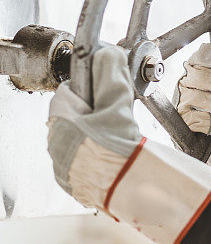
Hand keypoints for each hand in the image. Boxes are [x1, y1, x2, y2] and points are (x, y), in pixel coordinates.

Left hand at [47, 46, 210, 243]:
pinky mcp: (74, 179)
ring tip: (121, 131)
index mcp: (59, 119)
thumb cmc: (115, 150)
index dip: (92, 83)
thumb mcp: (118, 105)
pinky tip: (116, 150)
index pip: (70, 89)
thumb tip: (109, 53)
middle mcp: (55, 141)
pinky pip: (84, 155)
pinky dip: (99, 149)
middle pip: (76, 112)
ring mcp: (63, 163)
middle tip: (118, 109)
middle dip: (97, 107)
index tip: (107, 84)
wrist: (123, 190)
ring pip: (80, 134)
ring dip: (99, 129)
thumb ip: (111, 76)